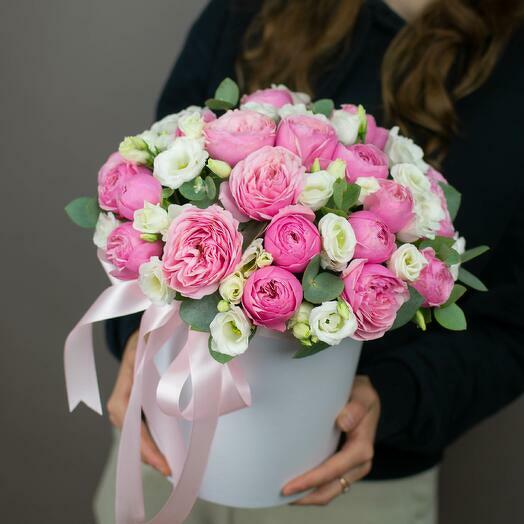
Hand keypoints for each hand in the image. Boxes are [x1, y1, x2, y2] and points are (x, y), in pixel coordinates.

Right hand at [106, 331, 170, 475]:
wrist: (136, 337)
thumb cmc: (144, 339)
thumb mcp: (149, 342)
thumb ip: (157, 352)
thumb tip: (172, 353)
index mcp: (122, 393)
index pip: (133, 428)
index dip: (146, 448)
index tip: (162, 464)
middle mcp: (119, 406)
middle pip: (133, 438)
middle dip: (150, 457)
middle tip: (170, 472)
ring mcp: (125, 409)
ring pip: (136, 437)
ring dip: (151, 452)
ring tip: (170, 467)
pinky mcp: (134, 409)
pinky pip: (141, 429)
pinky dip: (152, 442)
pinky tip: (167, 451)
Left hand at [281, 375, 379, 505]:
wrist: (364, 398)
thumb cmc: (361, 395)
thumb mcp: (363, 395)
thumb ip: (356, 407)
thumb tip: (343, 422)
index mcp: (362, 448)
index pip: (333, 470)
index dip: (311, 480)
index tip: (289, 486)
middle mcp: (358, 464)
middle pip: (329, 489)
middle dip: (306, 495)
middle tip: (280, 494)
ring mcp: (350, 468)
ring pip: (328, 491)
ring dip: (307, 494)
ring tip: (283, 493)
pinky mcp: (343, 467)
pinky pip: (327, 484)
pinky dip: (311, 488)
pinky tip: (295, 484)